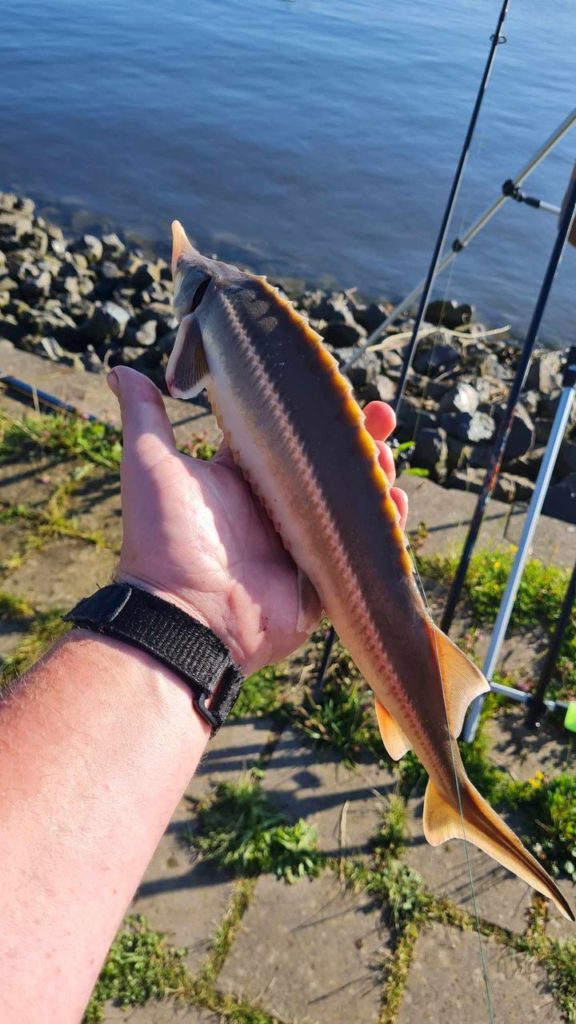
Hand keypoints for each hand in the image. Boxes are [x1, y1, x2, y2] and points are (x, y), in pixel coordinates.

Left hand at [108, 367, 407, 674]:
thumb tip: (120, 370)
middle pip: (332, 466)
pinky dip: (385, 528)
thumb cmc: (164, 538)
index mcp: (245, 478)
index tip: (343, 389)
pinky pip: (363, 552)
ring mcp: (304, 544)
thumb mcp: (150, 464)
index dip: (319, 413)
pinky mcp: (323, 580)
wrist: (184, 615)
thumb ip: (145, 417)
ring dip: (376, 476)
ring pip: (353, 503)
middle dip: (360, 440)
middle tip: (381, 416)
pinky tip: (395, 503)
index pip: (293, 436)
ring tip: (386, 457)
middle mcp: (278, 508)